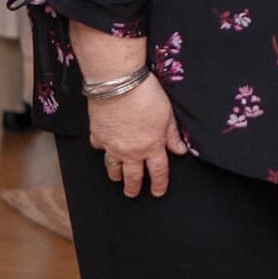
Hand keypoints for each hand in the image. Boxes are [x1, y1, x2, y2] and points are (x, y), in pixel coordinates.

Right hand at [87, 75, 188, 197]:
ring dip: (116, 175)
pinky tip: (103, 148)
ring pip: (113, 168)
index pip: (158, 171)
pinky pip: (99, 148)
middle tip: (133, 193)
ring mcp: (112, 146)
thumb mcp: (168, 115)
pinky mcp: (98, 136)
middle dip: (133, 188)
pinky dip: (102, 149)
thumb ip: (172, 135)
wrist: (118, 85)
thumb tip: (180, 150)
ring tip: (117, 178)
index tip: (158, 192)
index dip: (159, 184)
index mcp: (152, 146)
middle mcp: (131, 151)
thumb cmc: (147, 96)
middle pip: (133, 176)